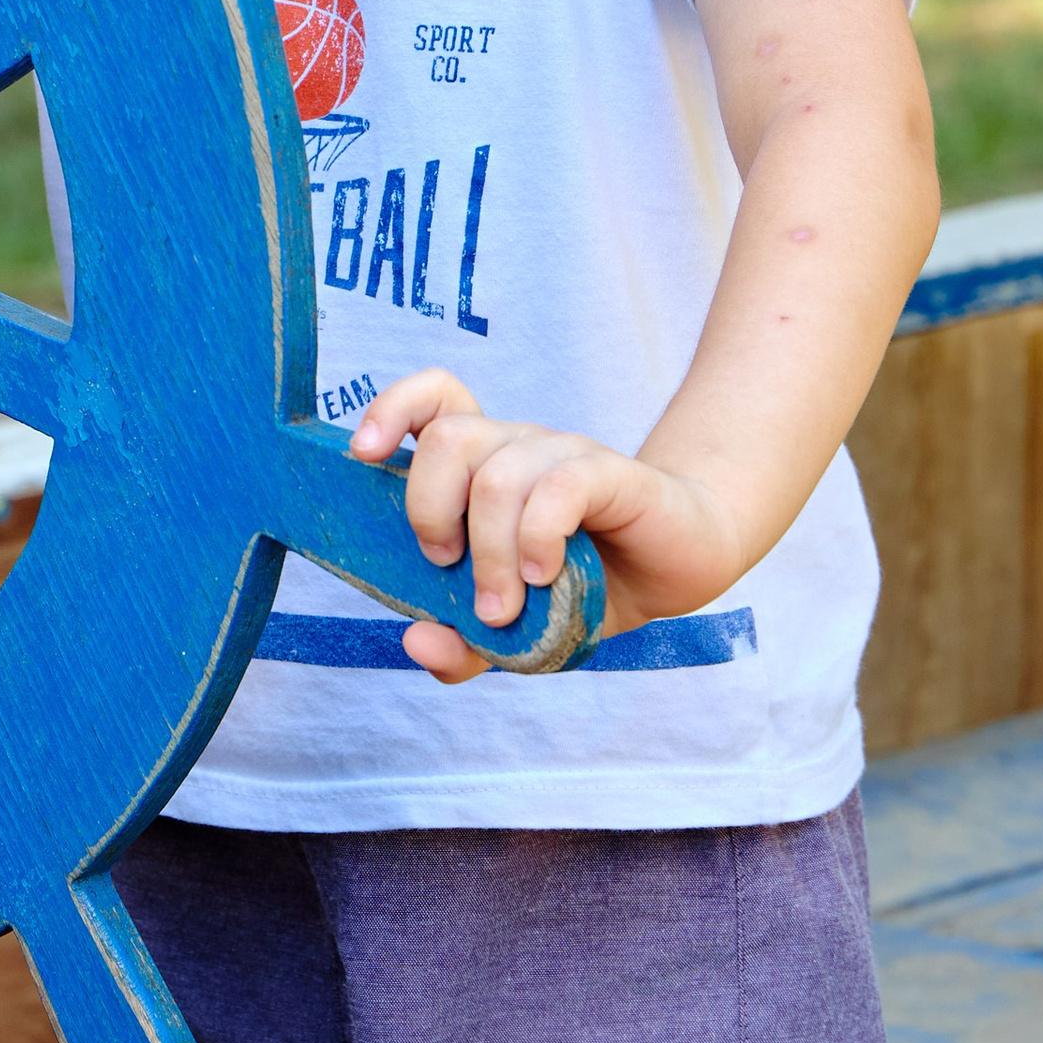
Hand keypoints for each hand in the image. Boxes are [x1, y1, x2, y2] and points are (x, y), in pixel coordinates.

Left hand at [347, 372, 747, 684]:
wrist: (677, 569)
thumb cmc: (587, 585)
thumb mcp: (516, 629)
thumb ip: (463, 643)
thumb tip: (416, 640)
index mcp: (485, 463)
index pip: (434, 400)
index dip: (391, 410)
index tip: (365, 456)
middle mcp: (518, 447)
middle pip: (448, 440)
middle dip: (431, 513)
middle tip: (448, 569)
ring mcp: (564, 453)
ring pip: (498, 476)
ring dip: (489, 553)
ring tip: (505, 604)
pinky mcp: (612, 473)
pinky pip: (559, 488)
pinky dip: (538, 539)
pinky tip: (546, 575)